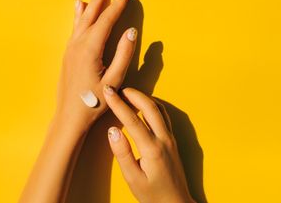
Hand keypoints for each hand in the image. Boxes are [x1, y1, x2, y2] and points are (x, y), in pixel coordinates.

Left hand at [55, 0, 136, 129]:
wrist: (70, 116)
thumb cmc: (94, 102)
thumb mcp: (114, 80)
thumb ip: (124, 54)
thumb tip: (131, 31)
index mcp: (91, 50)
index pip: (106, 21)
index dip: (117, 7)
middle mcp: (78, 45)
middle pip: (91, 16)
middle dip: (100, 0)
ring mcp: (70, 49)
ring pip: (81, 21)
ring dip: (89, 6)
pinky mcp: (68, 55)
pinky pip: (74, 29)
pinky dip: (78, 17)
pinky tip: (78, 11)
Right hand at [103, 86, 194, 202]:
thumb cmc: (153, 195)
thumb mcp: (133, 179)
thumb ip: (123, 154)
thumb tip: (112, 131)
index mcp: (152, 149)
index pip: (132, 120)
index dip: (118, 104)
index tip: (108, 92)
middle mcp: (164, 139)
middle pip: (150, 107)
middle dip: (133, 94)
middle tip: (118, 88)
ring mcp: (170, 139)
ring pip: (159, 109)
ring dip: (144, 98)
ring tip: (128, 94)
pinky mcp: (172, 141)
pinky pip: (164, 116)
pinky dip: (153, 106)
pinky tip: (144, 106)